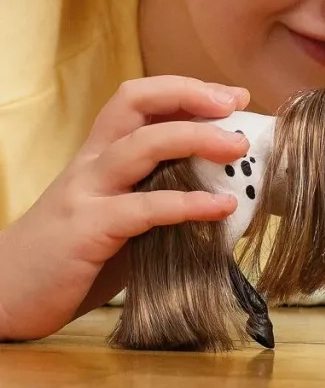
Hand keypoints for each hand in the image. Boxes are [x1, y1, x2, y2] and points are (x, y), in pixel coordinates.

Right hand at [0, 77, 250, 341]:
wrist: (2, 296)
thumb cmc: (72, 256)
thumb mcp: (120, 216)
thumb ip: (163, 197)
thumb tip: (232, 195)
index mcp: (100, 152)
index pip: (140, 99)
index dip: (187, 90)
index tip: (234, 97)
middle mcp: (92, 162)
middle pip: (136, 103)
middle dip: (191, 95)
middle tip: (237, 106)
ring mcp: (87, 193)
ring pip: (141, 144)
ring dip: (196, 138)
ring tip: (238, 148)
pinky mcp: (86, 230)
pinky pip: (143, 208)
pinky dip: (187, 203)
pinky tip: (221, 207)